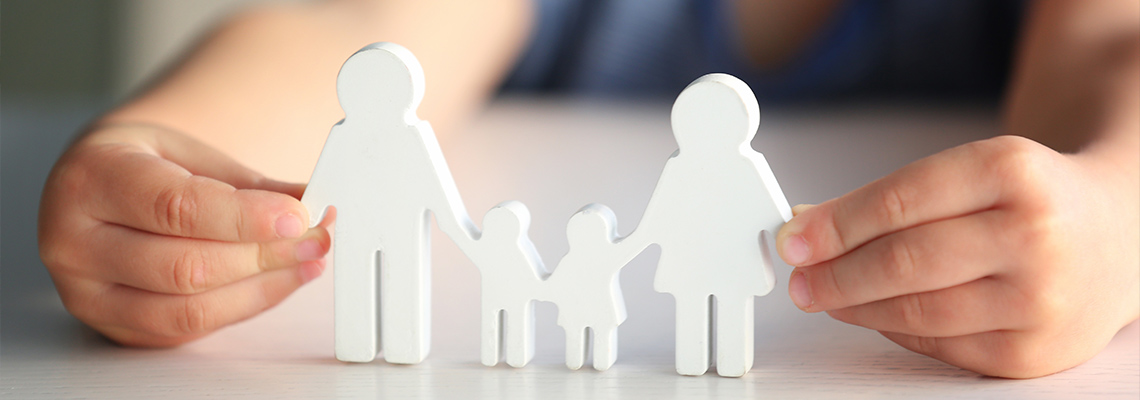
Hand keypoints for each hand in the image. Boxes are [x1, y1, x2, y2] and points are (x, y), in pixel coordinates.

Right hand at [39, 124, 331, 346]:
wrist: (102, 186)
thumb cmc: (147, 165)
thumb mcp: (192, 152)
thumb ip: (248, 184)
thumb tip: (310, 205)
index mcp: (92, 179)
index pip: (175, 207)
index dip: (244, 218)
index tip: (297, 216)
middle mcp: (75, 241)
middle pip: (185, 266)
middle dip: (264, 255)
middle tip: (316, 238)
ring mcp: (88, 293)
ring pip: (188, 309)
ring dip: (263, 287)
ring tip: (308, 262)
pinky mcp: (115, 327)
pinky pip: (189, 329)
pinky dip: (245, 305)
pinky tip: (279, 281)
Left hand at [776, 135, 1139, 377]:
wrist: (1119, 236)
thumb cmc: (1031, 200)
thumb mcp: (972, 171)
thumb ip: (892, 198)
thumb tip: (807, 226)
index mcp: (1011, 172)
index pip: (898, 202)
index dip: (835, 225)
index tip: (793, 238)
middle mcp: (1032, 235)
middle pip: (903, 262)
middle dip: (835, 274)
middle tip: (799, 279)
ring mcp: (1037, 301)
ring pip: (915, 312)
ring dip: (855, 306)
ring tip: (824, 296)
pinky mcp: (1032, 353)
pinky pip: (938, 347)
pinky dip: (895, 330)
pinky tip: (874, 313)